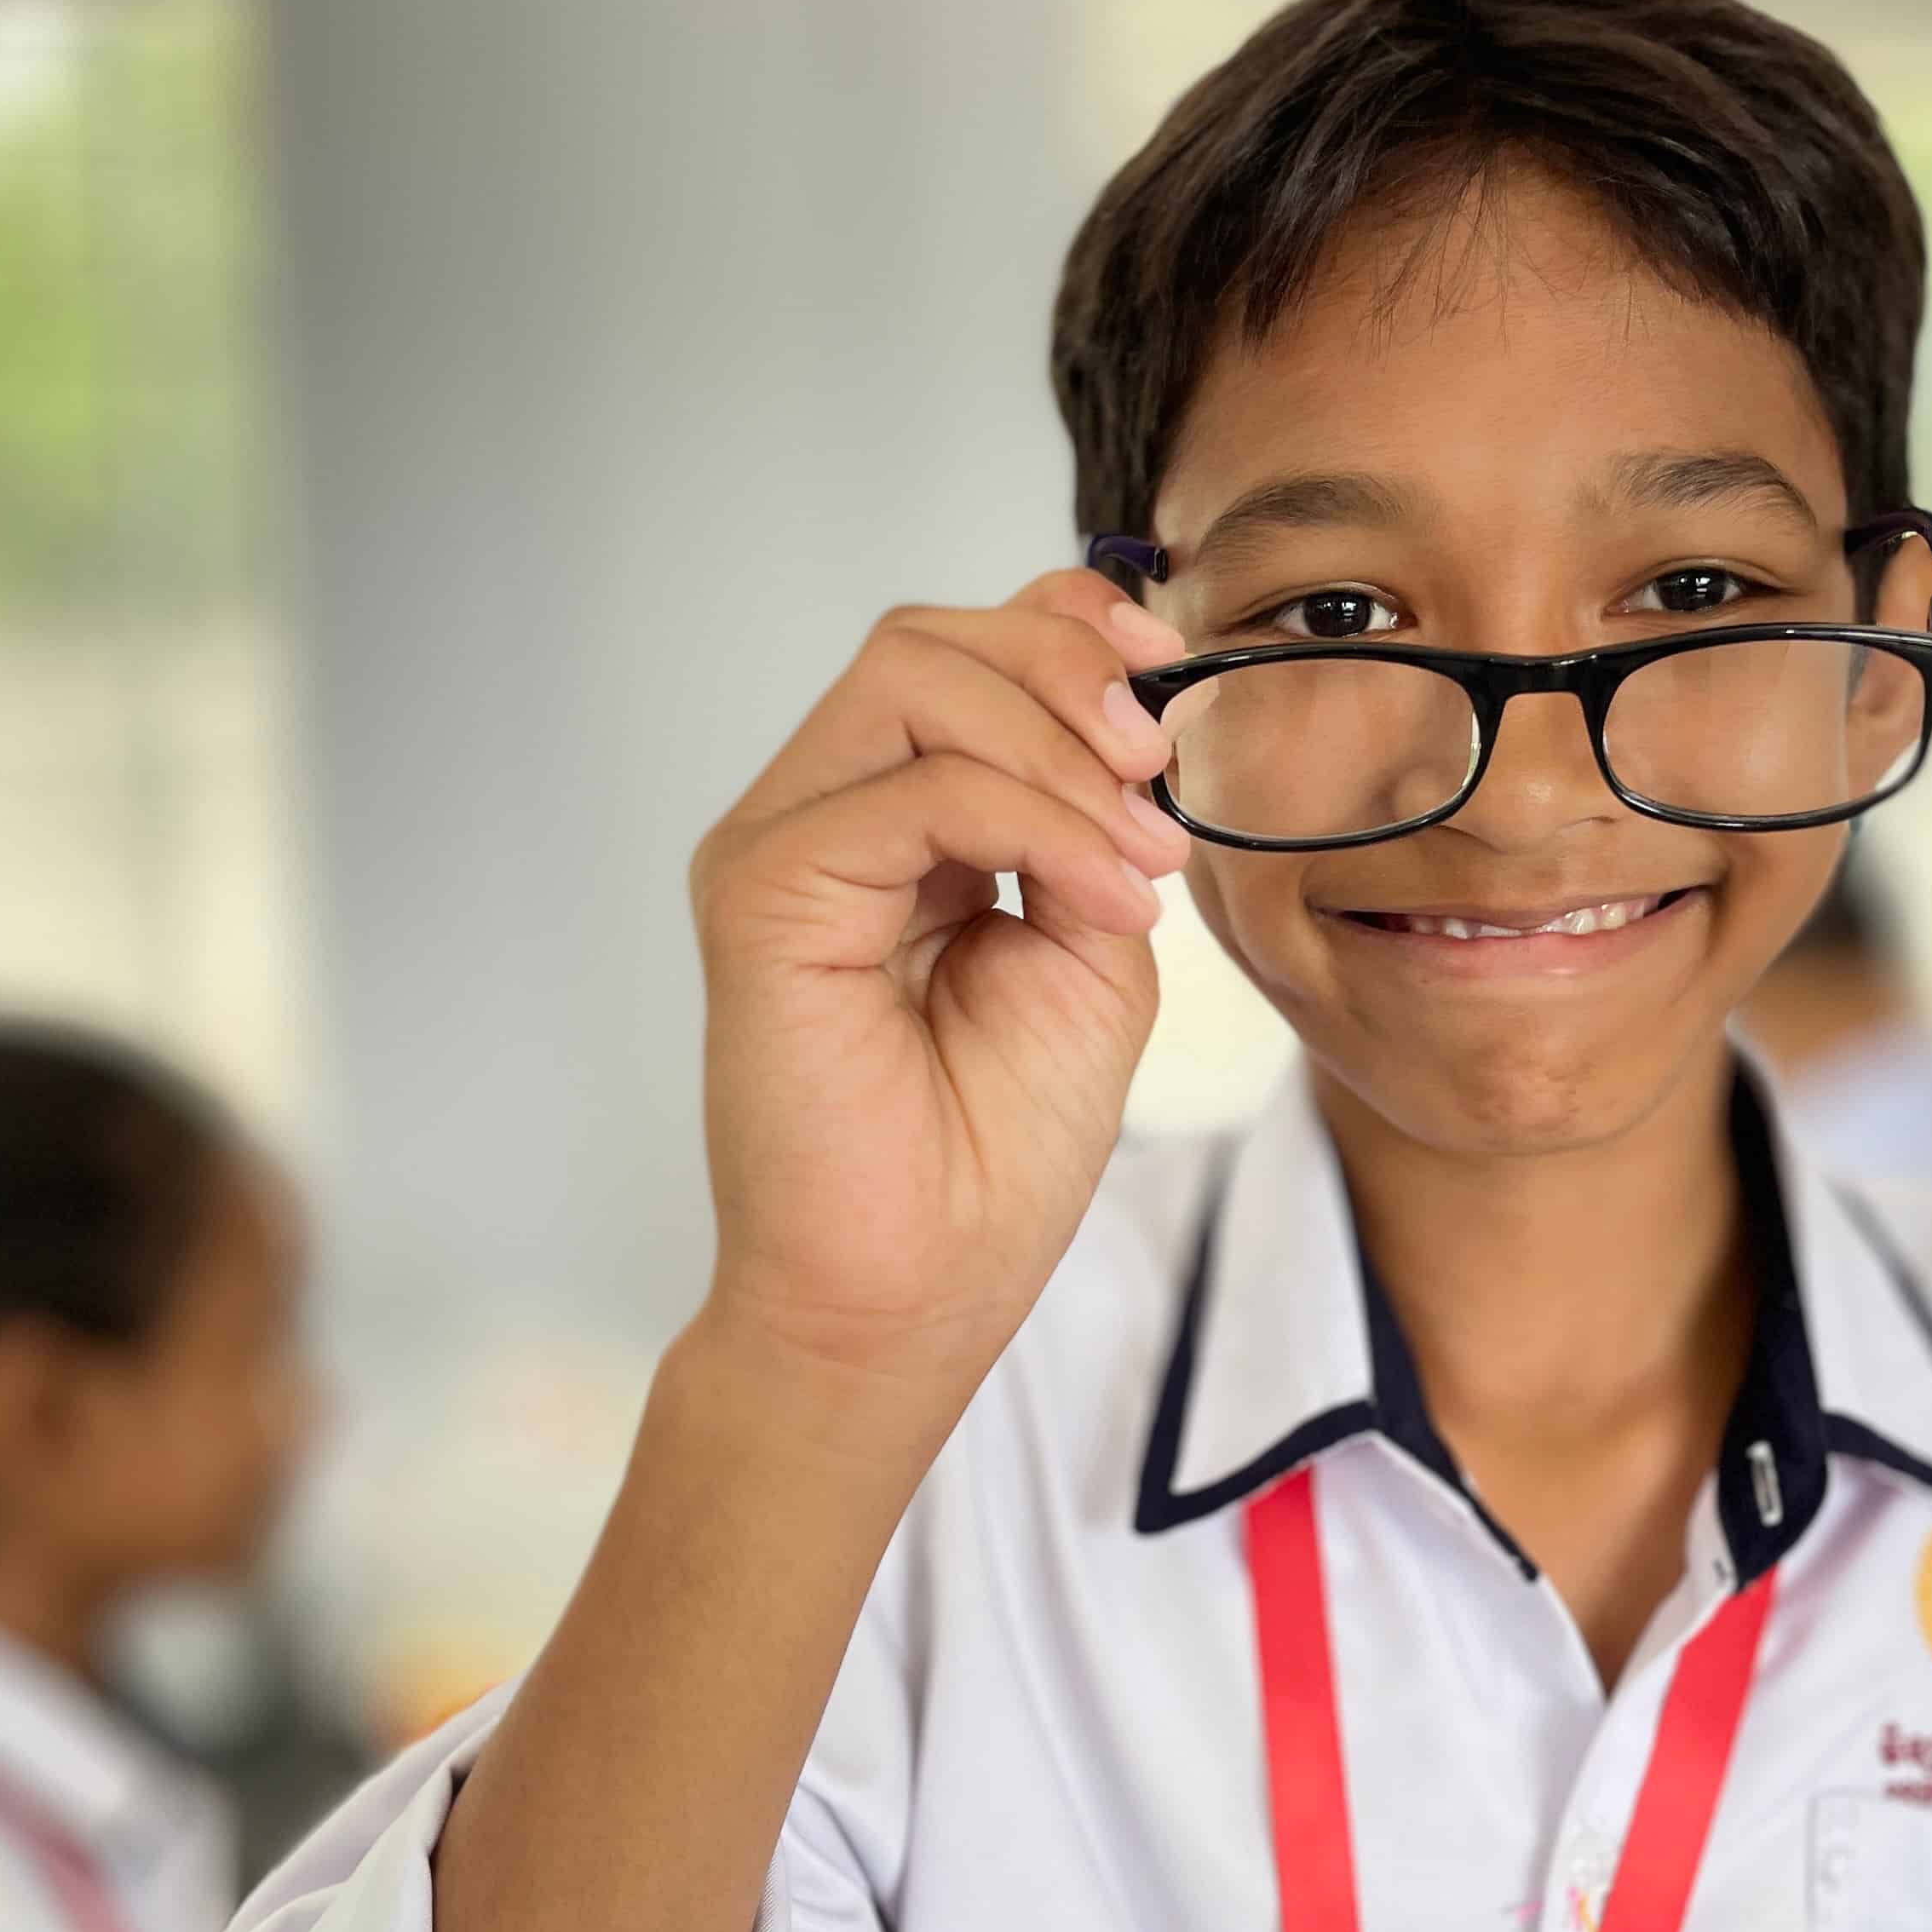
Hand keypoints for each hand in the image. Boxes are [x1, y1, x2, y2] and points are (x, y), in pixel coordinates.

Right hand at [686, 568, 1190, 1394]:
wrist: (908, 1300)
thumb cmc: (985, 1160)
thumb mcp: (1090, 957)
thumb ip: (1095, 833)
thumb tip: (1129, 735)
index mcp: (888, 826)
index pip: (960, 653)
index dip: (1067, 631)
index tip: (1168, 678)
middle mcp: (819, 819)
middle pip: (928, 639)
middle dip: (1067, 670)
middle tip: (1156, 767)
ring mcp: (779, 848)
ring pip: (910, 677)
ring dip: (1055, 743)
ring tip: (1136, 852)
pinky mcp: (763, 896)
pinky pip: (913, 789)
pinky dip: (1034, 821)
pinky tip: (1100, 898)